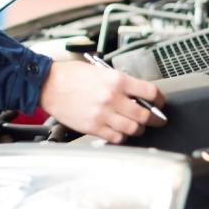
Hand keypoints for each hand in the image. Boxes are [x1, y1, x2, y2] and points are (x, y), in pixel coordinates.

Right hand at [38, 60, 165, 143]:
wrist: (48, 85)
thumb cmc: (70, 75)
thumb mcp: (100, 70)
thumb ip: (120, 82)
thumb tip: (137, 93)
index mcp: (116, 80)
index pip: (150, 92)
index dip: (159, 99)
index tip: (159, 102)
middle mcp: (112, 98)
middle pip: (145, 115)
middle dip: (155, 119)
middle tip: (156, 119)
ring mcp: (103, 114)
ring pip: (133, 128)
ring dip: (138, 129)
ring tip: (138, 126)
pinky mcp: (93, 127)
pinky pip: (116, 137)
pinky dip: (122, 136)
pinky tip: (120, 131)